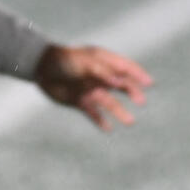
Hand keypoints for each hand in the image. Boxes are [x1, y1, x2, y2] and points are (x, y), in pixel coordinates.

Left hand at [34, 45, 153, 131]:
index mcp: (102, 61)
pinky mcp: (80, 101)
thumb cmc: (63, 60)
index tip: (149, 83)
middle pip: (120, 85)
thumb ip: (102, 72)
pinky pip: (93, 113)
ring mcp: (90, 88)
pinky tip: (108, 129)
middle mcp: (99, 76)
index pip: (124, 67)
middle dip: (132, 92)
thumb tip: (120, 82)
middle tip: (141, 101)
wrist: (40, 68)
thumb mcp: (84, 63)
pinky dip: (101, 120)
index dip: (138, 74)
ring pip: (109, 102)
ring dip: (119, 111)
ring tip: (130, 122)